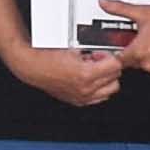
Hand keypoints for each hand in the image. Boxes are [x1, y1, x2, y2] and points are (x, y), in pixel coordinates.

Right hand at [7, 37, 124, 105]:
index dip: (110, 56)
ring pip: (110, 90)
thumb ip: (91, 51)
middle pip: (115, 79)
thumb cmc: (48, 57)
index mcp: (85, 74)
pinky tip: (90, 80)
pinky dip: (99, 89)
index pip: (115, 66)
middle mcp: (86, 88)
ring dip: (106, 79)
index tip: (102, 53)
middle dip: (109, 68)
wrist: (34, 68)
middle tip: (98, 61)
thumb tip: (102, 52)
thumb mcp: (73, 48)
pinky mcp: (79, 102)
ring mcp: (83, 97)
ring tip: (95, 71)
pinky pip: (99, 98)